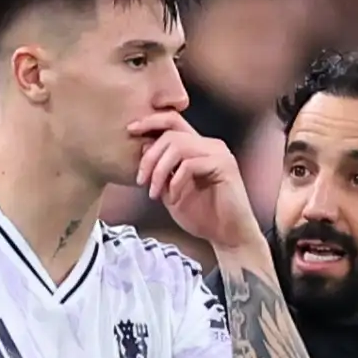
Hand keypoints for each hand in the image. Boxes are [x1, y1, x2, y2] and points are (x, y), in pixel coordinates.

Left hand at [130, 113, 262, 249]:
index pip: (173, 120)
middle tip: (141, 180)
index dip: (150, 120)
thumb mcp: (170, 191)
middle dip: (150, 156)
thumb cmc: (202, 216)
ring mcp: (218, 153)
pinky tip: (173, 198)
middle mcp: (210, 145)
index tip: (130, 130)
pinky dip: (175, 181)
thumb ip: (159, 170)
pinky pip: (190, 164)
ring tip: (154, 192)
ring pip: (178, 146)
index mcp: (198, 146)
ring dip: (159, 170)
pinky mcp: (224, 165)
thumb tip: (142, 145)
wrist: (227, 236)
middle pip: (171, 132)